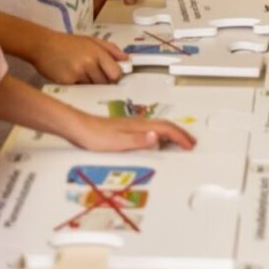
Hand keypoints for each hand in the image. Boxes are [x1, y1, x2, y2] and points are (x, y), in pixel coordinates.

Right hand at [36, 33, 127, 84]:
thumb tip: (127, 60)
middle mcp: (89, 63)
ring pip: (93, 87)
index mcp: (97, 52)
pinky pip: (80, 89)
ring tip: (83, 75)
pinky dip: (79, 86)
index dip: (115, 76)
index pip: (116, 72)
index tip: (111, 76)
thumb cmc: (68, 43)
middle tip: (95, 76)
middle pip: (106, 82)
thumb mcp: (90, 40)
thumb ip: (111, 49)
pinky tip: (73, 78)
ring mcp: (78, 73)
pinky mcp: (67, 82)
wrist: (42, 45)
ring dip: (91, 85)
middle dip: (104, 82)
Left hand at [70, 111, 196, 151]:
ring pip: (158, 127)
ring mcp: (132, 125)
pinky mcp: (125, 128)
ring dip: (171, 133)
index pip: (166, 129)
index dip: (180, 137)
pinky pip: (150, 129)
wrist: (77, 127)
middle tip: (190, 142)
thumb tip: (156, 137)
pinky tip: (155, 139)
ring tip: (178, 140)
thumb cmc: (93, 135)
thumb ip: (138, 140)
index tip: (189, 145)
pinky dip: (160, 134)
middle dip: (180, 133)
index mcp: (139, 126)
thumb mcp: (117, 142)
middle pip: (165, 126)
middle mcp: (137, 123)